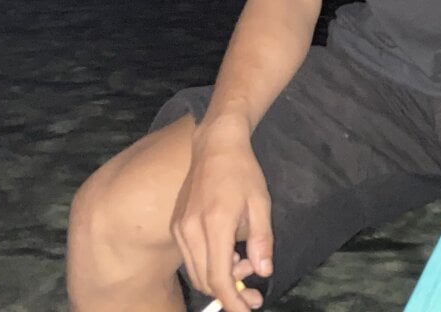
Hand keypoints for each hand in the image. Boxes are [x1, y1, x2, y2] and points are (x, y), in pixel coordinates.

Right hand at [171, 120, 273, 310]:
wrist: (215, 144)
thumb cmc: (242, 170)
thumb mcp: (261, 201)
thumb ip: (261, 238)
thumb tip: (263, 271)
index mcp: (215, 222)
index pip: (218, 277)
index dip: (231, 301)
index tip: (246, 311)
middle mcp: (192, 229)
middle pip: (205, 280)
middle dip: (228, 293)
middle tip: (252, 293)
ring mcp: (180, 228)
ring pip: (196, 272)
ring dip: (218, 279)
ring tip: (243, 265)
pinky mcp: (176, 225)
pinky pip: (191, 258)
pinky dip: (208, 265)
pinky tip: (227, 254)